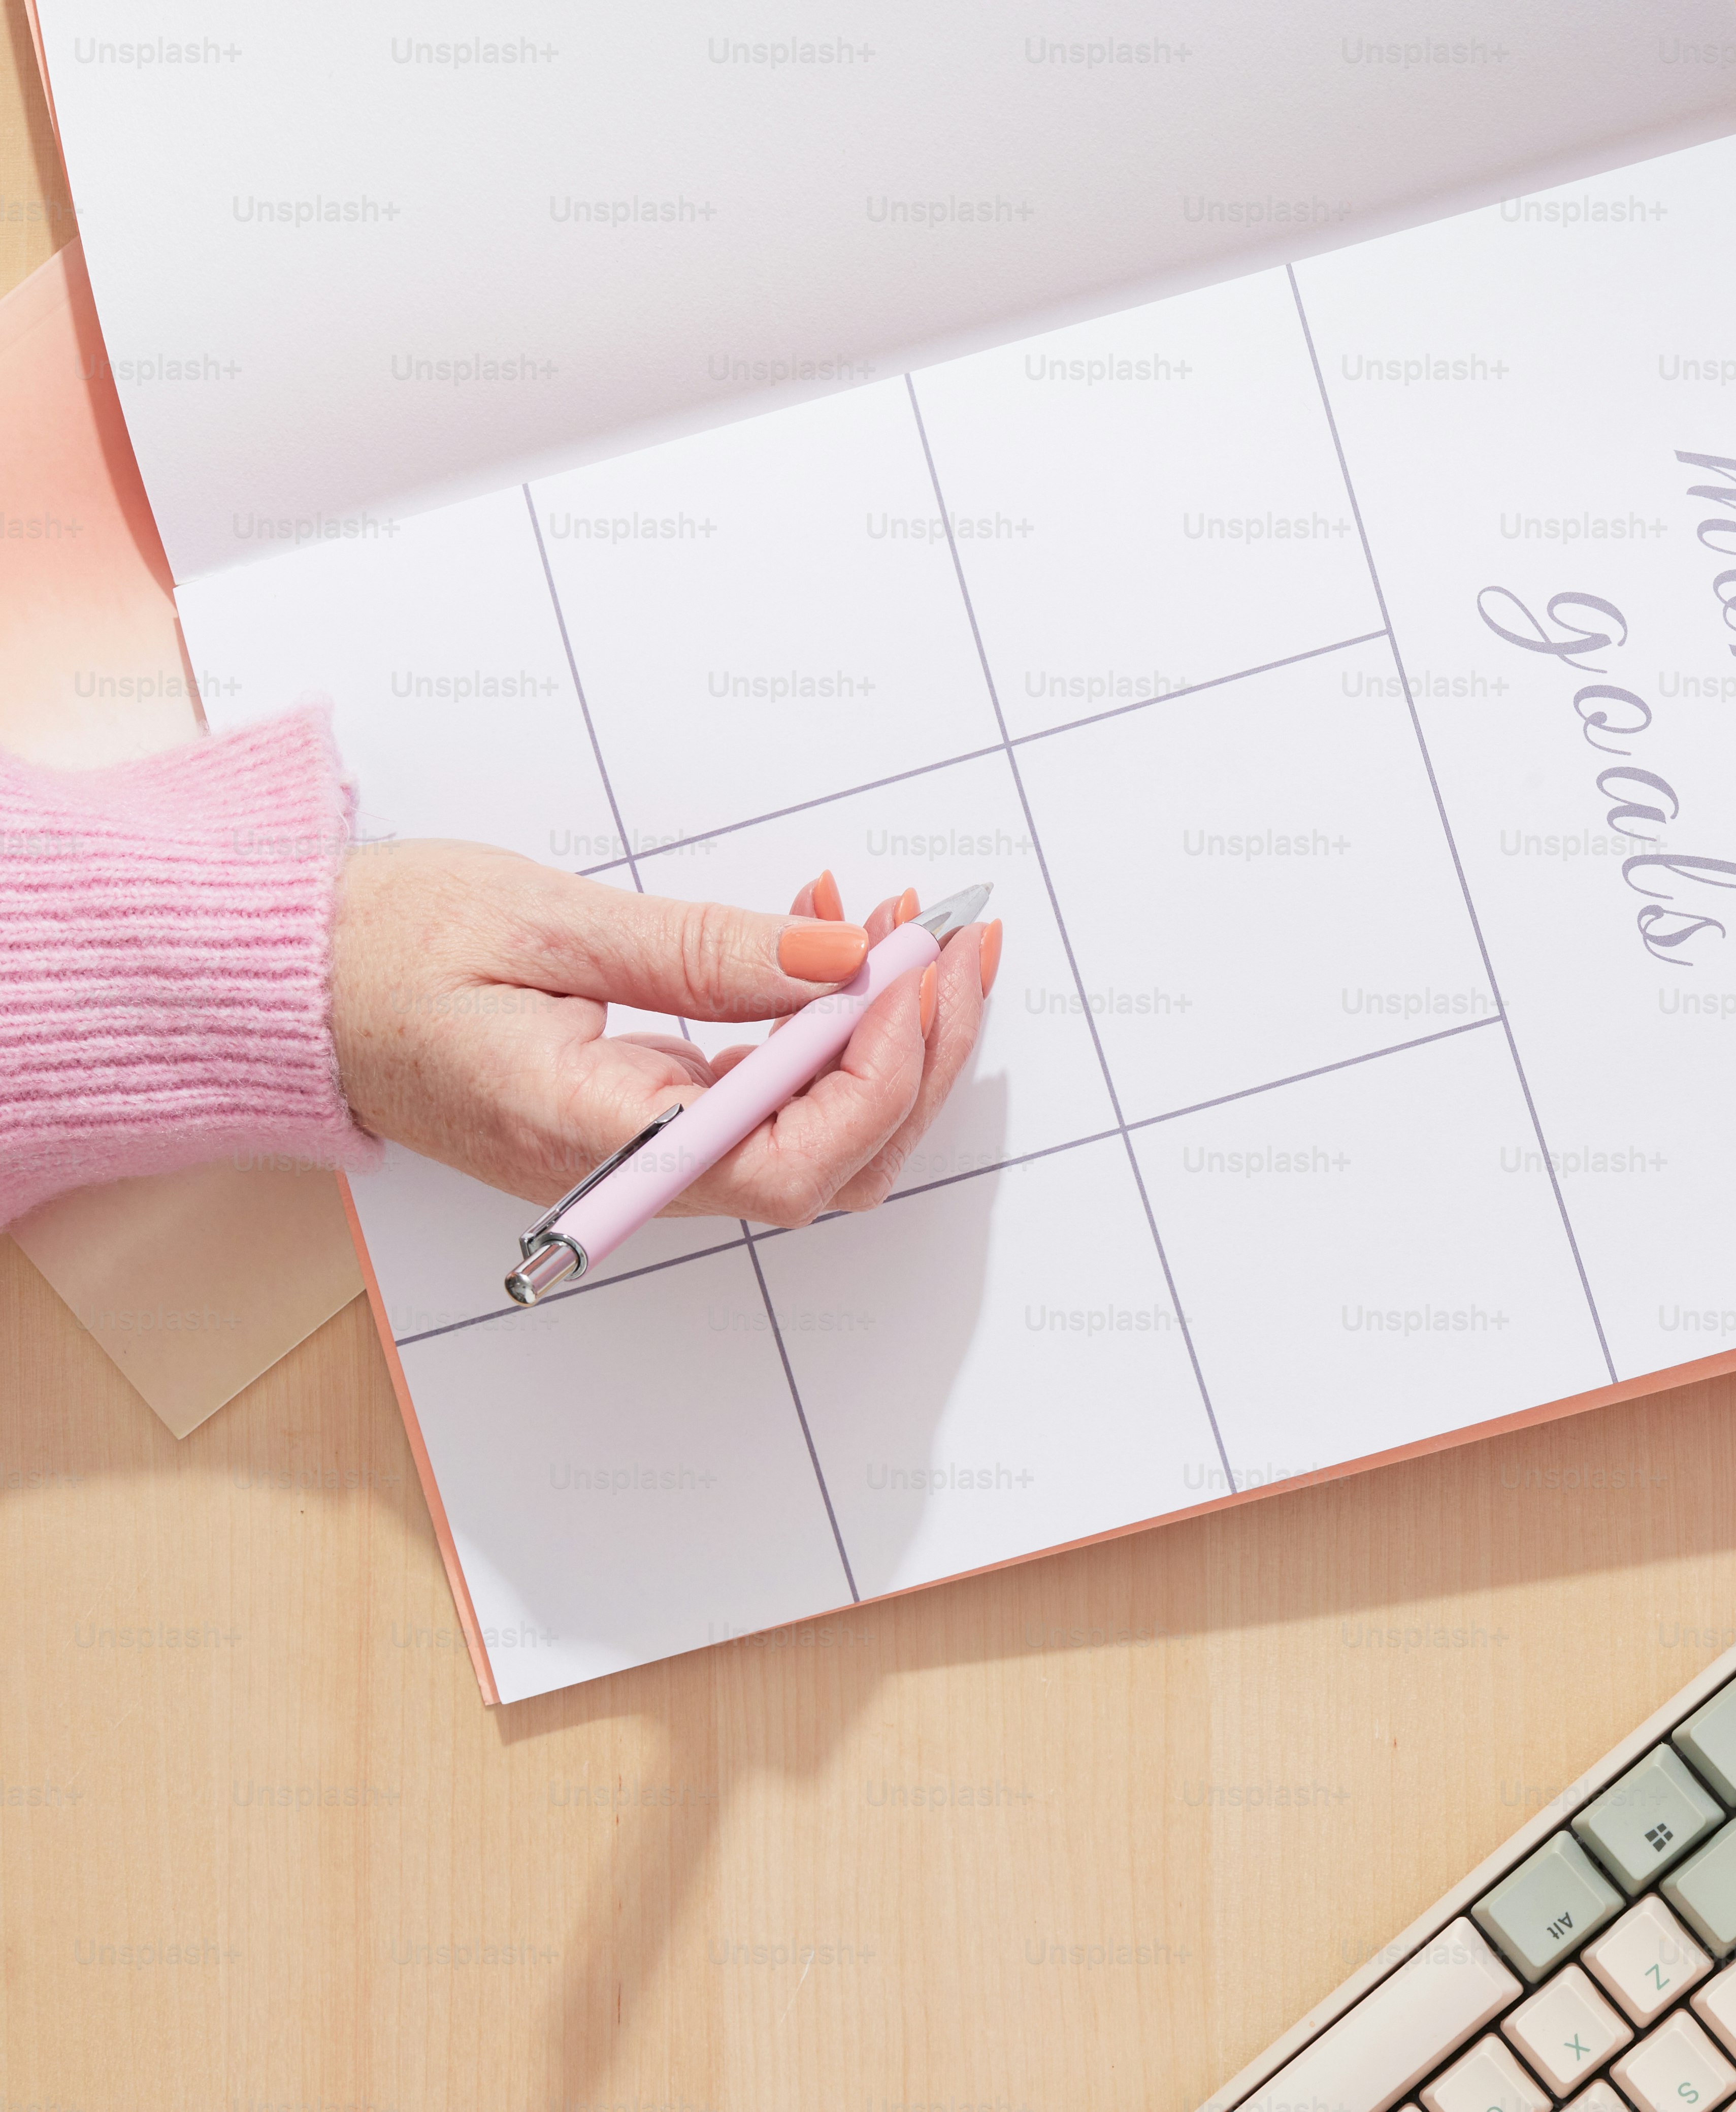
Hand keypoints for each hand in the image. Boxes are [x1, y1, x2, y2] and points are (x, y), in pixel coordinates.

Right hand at [329, 840, 1002, 1226]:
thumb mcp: (546, 921)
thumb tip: (839, 964)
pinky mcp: (656, 1122)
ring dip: (886, 1033)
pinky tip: (833, 942)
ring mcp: (650, 1157)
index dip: (881, 1073)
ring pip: (824, 1135)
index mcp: (593, 1138)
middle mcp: (634, 1174)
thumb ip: (700, 952)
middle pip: (838, 1160)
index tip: (913, 967)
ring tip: (896, 922)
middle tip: (950, 931)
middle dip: (918, 1049)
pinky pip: (776, 1100)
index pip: (791, 1162)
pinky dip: (828, 1026)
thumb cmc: (382, 947)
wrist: (287, 983)